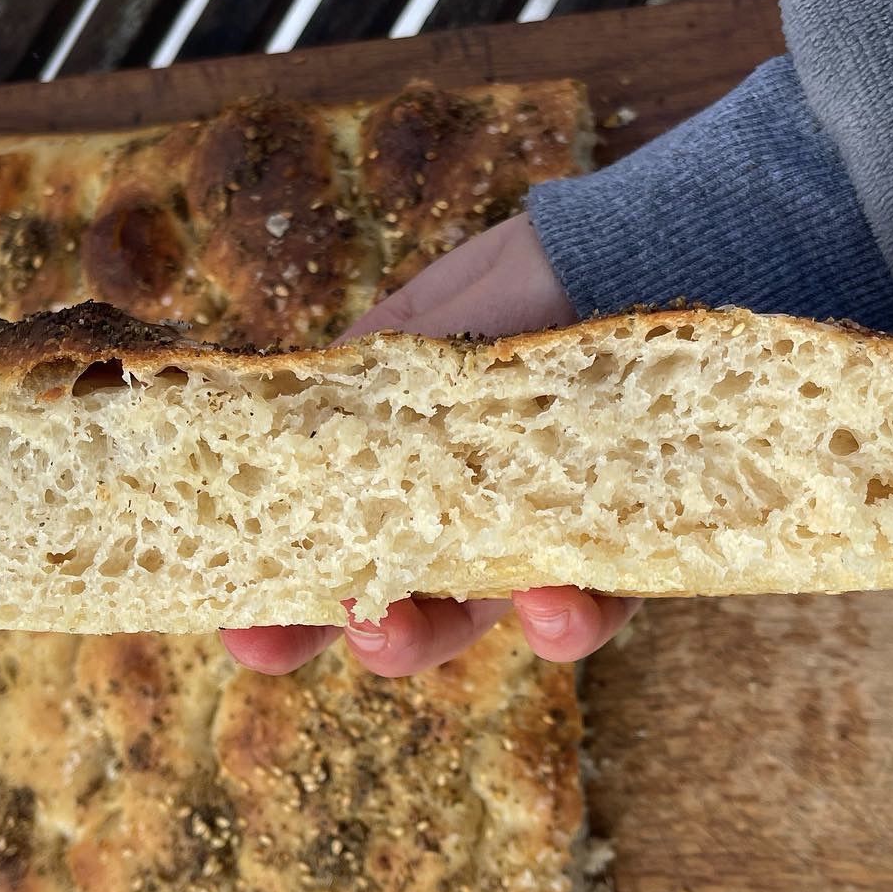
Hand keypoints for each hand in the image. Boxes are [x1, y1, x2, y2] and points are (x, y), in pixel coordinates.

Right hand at [219, 214, 639, 675]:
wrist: (651, 255)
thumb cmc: (530, 280)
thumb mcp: (433, 314)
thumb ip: (372, 368)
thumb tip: (286, 414)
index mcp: (404, 462)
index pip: (336, 537)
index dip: (284, 595)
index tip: (241, 629)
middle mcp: (468, 513)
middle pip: (405, 600)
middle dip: (358, 632)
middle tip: (327, 633)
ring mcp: (540, 535)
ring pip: (489, 616)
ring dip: (445, 636)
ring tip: (412, 631)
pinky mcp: (621, 545)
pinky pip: (598, 602)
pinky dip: (568, 616)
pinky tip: (550, 602)